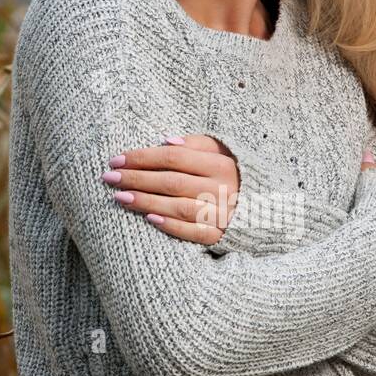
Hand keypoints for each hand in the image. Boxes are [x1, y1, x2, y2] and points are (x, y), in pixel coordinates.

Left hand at [101, 133, 239, 242]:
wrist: (266, 209)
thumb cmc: (234, 176)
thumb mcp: (223, 153)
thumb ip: (198, 144)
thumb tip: (166, 140)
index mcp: (223, 164)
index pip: (174, 157)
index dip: (143, 157)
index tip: (117, 159)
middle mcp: (224, 188)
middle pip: (172, 181)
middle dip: (137, 178)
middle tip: (110, 178)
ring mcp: (224, 214)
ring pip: (179, 207)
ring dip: (147, 202)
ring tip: (120, 197)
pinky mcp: (222, 235)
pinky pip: (195, 233)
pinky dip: (172, 226)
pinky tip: (150, 218)